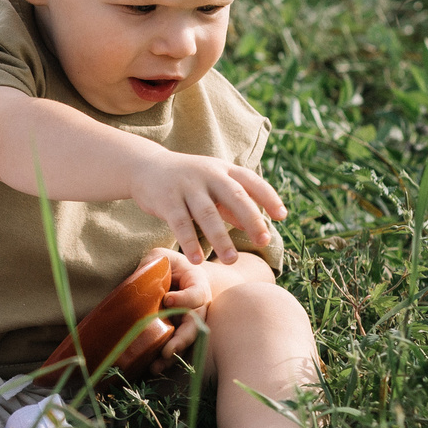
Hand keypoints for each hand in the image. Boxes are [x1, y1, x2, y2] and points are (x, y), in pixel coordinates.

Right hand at [127, 146, 284, 265]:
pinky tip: (198, 259)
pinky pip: (180, 223)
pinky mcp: (167, 199)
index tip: (282, 216)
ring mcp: (186, 186)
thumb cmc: (187, 180)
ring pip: (208, 213)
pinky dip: (189, 241)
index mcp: (223, 170)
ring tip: (231, 260)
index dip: (268, 197)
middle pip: (234, 196)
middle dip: (251, 219)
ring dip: (221, 238)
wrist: (145, 167)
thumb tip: (258, 228)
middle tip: (263, 242)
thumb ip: (234, 206)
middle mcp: (208, 174)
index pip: (251, 181)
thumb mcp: (213, 185)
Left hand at [155, 248, 272, 357]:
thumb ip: (154, 262)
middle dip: (182, 340)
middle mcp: (199, 308)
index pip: (195, 294)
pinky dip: (165, 359)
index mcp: (198, 285)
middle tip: (168, 350)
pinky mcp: (179, 333)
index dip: (183, 298)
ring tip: (156, 367)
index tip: (167, 299)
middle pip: (195, 326)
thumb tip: (141, 278)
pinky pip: (176, 348)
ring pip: (186, 342)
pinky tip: (151, 368)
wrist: (179, 279)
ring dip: (172, 355)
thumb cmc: (169, 266)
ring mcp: (190, 323)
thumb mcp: (162, 258)